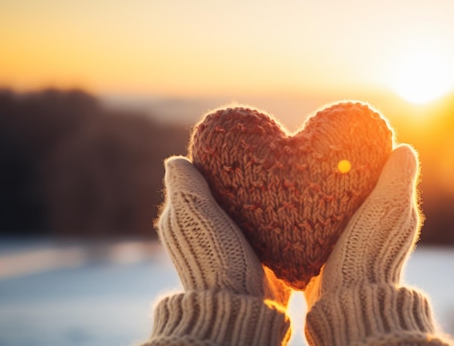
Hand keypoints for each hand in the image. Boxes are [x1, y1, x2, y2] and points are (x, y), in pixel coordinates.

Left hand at [157, 156, 289, 305]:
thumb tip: (175, 160)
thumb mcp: (197, 215)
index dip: (215, 164)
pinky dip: (263, 217)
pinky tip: (278, 208)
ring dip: (253, 198)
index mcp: (183, 218)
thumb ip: (186, 186)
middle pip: (220, 194)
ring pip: (239, 210)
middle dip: (237, 180)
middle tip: (261, 163)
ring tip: (274, 181)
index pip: (197, 180)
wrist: (242, 302)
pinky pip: (255, 227)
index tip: (237, 151)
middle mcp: (200, 231)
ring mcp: (224, 245)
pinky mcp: (248, 256)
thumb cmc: (217, 255)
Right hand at [306, 144, 421, 305]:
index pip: (379, 175)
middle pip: (355, 190)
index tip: (342, 142)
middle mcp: (374, 226)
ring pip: (335, 208)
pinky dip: (311, 214)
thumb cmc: (369, 248)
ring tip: (300, 174)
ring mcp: (351, 241)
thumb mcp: (389, 206)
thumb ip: (397, 177)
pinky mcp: (328, 254)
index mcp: (392, 211)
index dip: (363, 158)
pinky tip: (295, 204)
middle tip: (315, 155)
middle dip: (339, 174)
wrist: (347, 297)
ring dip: (322, 194)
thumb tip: (403, 149)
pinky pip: (319, 226)